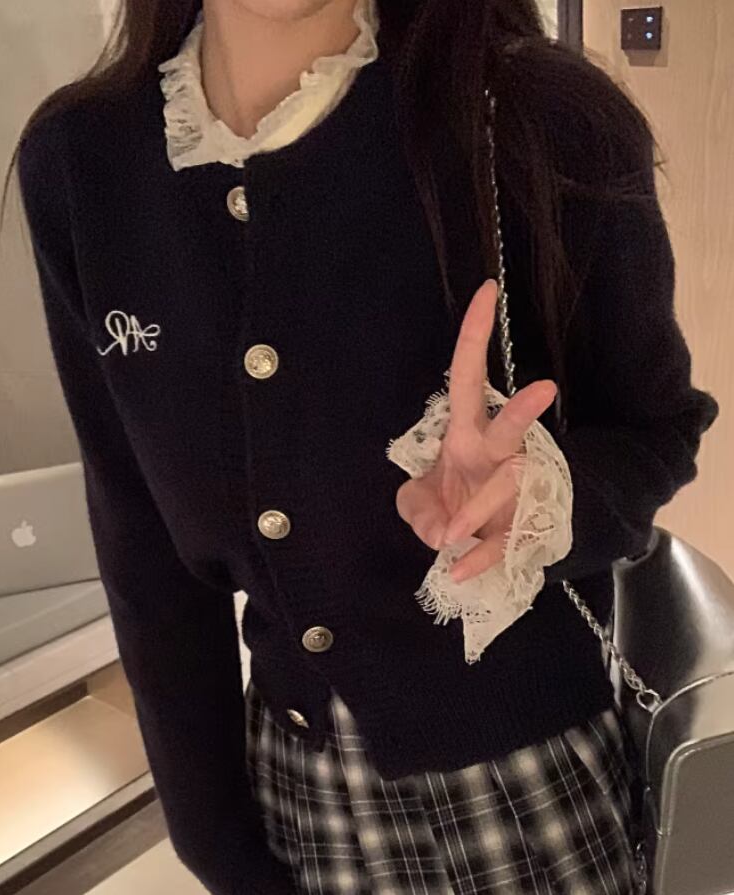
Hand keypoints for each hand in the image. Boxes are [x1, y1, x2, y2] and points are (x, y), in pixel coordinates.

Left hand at [395, 279, 557, 582]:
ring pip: (510, 487)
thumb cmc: (451, 502)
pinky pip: (503, 543)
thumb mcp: (419, 501)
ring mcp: (512, 490)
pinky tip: (458, 572)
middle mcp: (496, 454)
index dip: (476, 335)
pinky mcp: (518, 527)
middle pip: (512, 427)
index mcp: (467, 432)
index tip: (487, 290)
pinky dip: (480, 559)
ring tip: (450, 532)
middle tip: (546, 390)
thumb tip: (436, 531)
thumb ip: (415, 507)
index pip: (470, 375)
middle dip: (524, 410)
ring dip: (476, 509)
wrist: (483, 541)